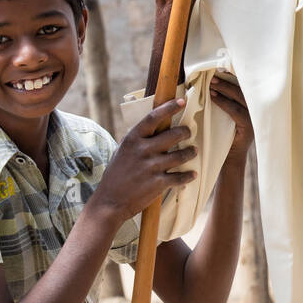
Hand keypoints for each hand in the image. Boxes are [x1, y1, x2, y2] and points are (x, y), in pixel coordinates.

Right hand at [92, 99, 197, 221]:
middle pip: (172, 135)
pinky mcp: (158, 183)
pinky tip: (192, 174)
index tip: (182, 101)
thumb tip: (152, 126)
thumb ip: (137, 140)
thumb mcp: (122, 151)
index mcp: (132, 140)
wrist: (110, 201)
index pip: (153, 118)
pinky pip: (179, 177)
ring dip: (190, 153)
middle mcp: (142, 151)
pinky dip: (188, 176)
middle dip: (185, 132)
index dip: (169, 108)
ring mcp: (151, 167)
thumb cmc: (116, 175)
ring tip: (193, 151)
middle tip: (188, 132)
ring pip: (180, 155)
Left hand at [209, 72, 252, 159]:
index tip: (221, 69)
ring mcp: (254, 120)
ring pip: (240, 99)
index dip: (234, 78)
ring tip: (211, 84)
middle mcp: (256, 113)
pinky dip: (224, 103)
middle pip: (244, 91)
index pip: (245, 89)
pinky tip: (213, 97)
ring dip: (225, 90)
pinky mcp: (248, 129)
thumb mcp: (225, 117)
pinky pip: (236, 111)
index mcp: (253, 108)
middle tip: (213, 76)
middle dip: (227, 81)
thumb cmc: (224, 138)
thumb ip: (224, 103)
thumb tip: (211, 85)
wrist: (230, 160)